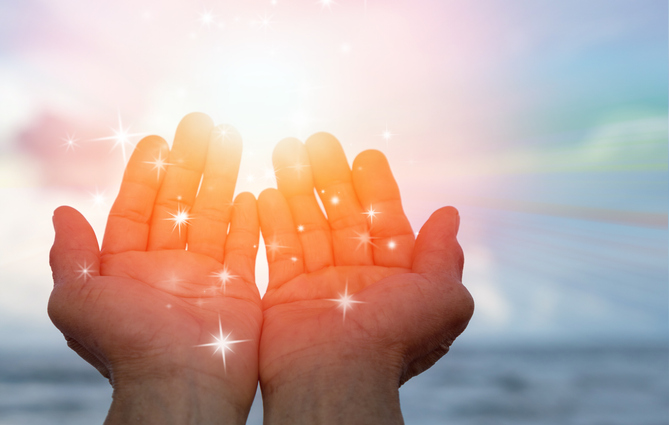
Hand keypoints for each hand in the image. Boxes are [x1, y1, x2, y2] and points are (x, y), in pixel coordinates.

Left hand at [48, 113, 261, 423]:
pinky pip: (243, 245)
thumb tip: (60, 212)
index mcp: (126, 269)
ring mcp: (202, 278)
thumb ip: (70, 256)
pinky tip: (251, 189)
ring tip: (229, 136)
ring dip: (220, 176)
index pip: (136, 208)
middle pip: (177, 203)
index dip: (146, 173)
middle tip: (202, 123)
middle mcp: (164, 269)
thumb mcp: (77, 300)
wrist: (179, 386)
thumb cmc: (126, 346)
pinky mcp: (236, 290)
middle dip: (189, 162)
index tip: (160, 139)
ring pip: (211, 215)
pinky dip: (246, 218)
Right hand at [257, 134, 473, 423]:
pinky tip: (265, 192)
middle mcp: (357, 279)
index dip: (376, 186)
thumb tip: (449, 214)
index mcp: (395, 278)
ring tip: (286, 150)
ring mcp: (320, 286)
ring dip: (298, 188)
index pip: (385, 220)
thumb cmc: (393, 340)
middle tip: (318, 141)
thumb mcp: (442, 297)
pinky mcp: (286, 295)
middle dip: (331, 178)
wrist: (337, 376)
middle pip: (343, 217)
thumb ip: (444, 255)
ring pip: (309, 226)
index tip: (364, 154)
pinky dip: (272, 222)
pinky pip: (278, 251)